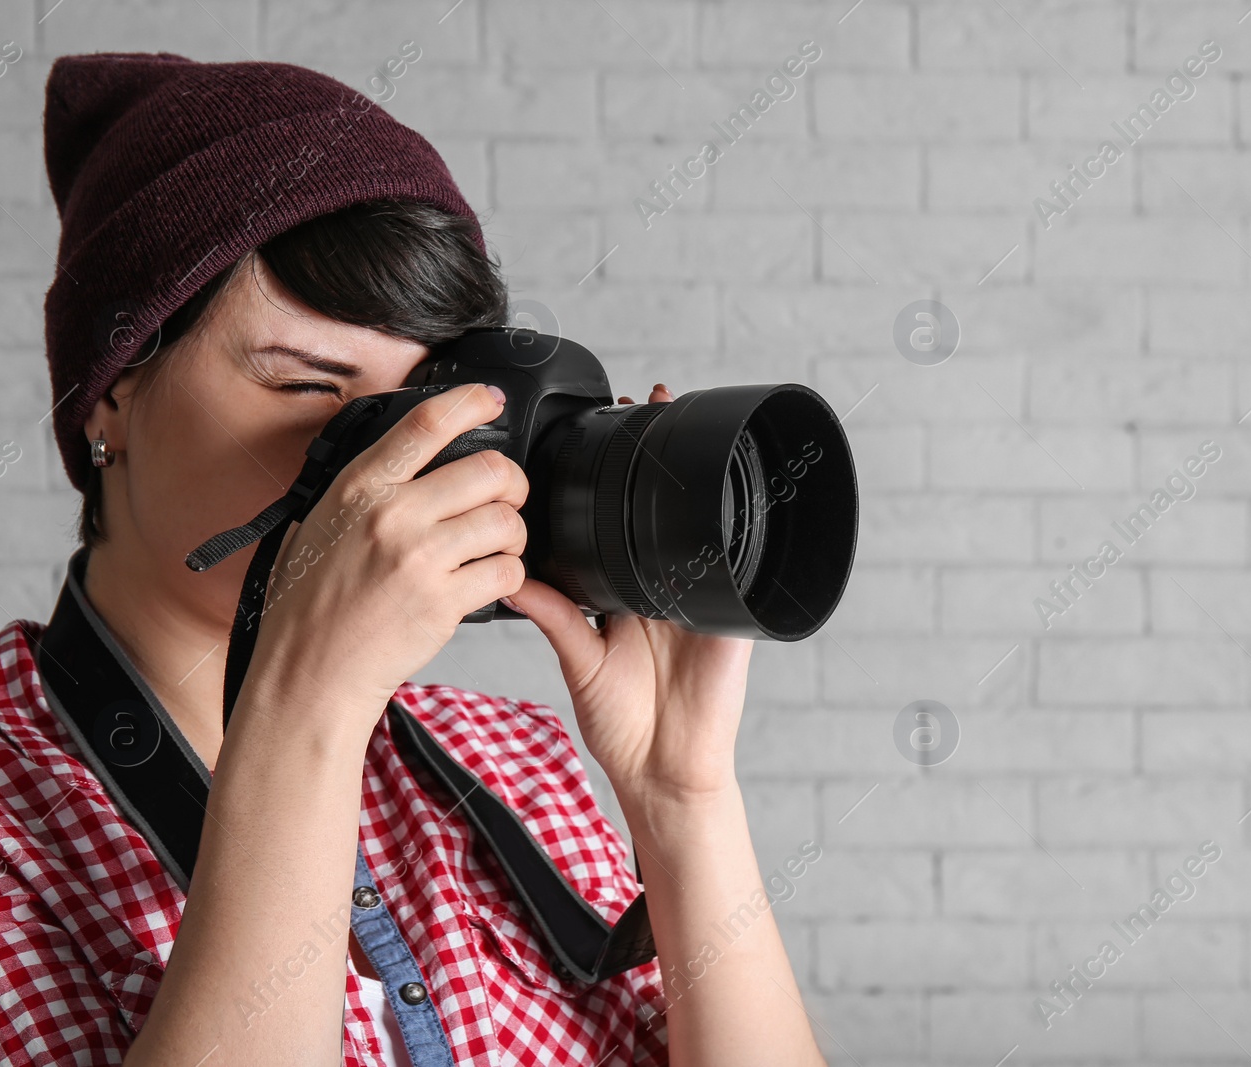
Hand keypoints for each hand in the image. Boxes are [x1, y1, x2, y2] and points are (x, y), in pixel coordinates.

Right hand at [244, 384, 528, 734]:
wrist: (309, 672)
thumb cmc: (310, 607)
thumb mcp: (318, 525)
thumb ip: (364, 492)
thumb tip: (404, 459)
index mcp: (360, 488)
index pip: (426, 423)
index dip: (470, 402)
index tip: (490, 400)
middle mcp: (392, 515)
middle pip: (490, 470)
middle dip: (511, 484)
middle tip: (506, 499)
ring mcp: (420, 558)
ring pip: (507, 521)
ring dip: (513, 535)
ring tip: (495, 548)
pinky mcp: (443, 601)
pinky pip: (506, 572)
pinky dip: (508, 576)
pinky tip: (488, 582)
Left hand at [501, 384, 755, 811]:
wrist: (668, 774)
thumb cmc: (624, 727)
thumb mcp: (580, 664)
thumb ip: (554, 619)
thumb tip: (512, 580)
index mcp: (624, 594)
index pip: (617, 525)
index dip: (611, 481)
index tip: (601, 433)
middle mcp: (662, 589)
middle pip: (662, 513)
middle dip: (658, 460)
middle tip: (648, 403)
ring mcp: (701, 599)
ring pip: (701, 527)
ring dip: (697, 480)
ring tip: (684, 426)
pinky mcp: (732, 617)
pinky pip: (738, 568)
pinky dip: (736, 533)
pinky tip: (727, 496)